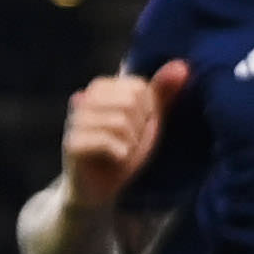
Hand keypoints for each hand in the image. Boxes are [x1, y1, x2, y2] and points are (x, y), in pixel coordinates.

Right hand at [60, 60, 188, 214]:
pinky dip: (121, 154)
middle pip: (130, 102)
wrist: (101, 189)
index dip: (148, 111)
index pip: (139, 87)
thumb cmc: (124, 149)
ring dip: (130, 143)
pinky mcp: (72, 143)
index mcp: (102, 87)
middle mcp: (84, 99)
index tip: (138, 126)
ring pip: (119, 122)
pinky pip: (107, 141)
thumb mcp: (148, 120)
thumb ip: (162, 92)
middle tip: (129, 141)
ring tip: (122, 151)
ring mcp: (74, 121)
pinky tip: (115, 159)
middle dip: (139, 127)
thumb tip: (182, 65)